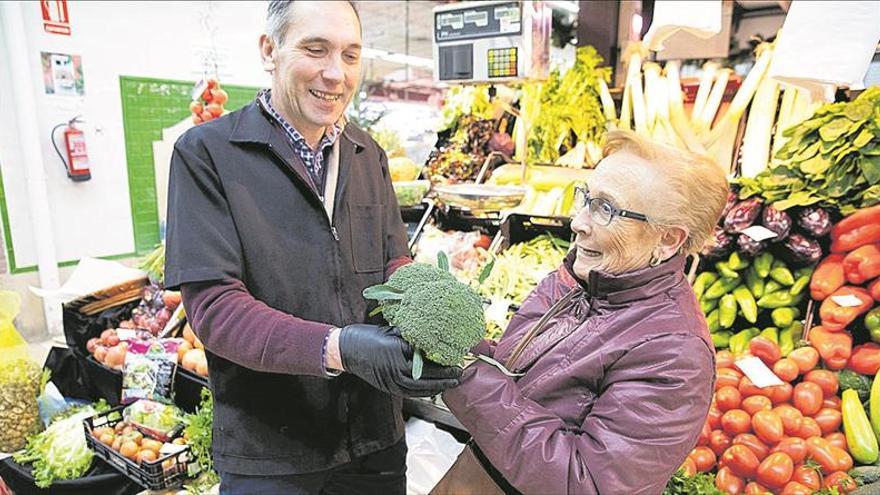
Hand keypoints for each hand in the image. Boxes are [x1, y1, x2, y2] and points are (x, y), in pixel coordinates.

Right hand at [338, 324, 461, 396]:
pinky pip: (410, 393)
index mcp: (397, 350)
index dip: (442, 359)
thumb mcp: (389, 330)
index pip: (426, 357)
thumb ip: (409, 335)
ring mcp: (391, 381)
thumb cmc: (366, 336)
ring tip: (452, 382)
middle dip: (445, 375)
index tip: (455, 356)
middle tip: (460, 372)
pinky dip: (425, 391)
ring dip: (438, 386)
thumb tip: (429, 336)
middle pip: (427, 375)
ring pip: (420, 388)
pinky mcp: (388, 387)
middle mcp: (395, 368)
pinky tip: (435, 388)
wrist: (344, 350)